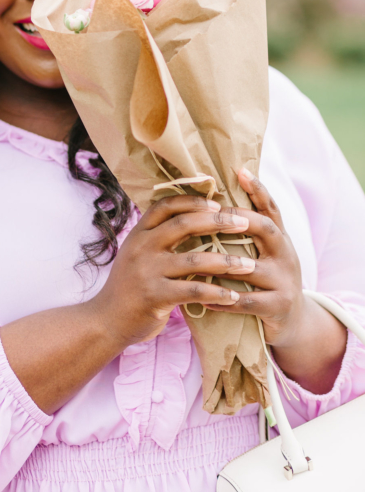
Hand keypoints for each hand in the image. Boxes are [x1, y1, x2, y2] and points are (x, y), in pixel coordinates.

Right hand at [89, 194, 253, 348]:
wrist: (106, 320)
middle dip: (217, 222)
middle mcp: (141, 246)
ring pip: (194, 260)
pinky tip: (233, 296)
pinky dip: (216, 293)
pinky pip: (193, 291)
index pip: (166, 205)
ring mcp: (147, 271)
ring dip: (225, 262)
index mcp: (139, 233)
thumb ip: (157, 237)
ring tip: (248, 265)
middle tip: (242, 223)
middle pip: (183, 225)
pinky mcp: (155, 296)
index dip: (192, 201)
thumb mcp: (136, 253)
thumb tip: (191, 219)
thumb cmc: (128, 286)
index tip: (217, 202)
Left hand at [203, 168, 347, 391]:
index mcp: (279, 238)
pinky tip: (205, 299)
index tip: (240, 171)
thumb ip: (246, 231)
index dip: (258, 189)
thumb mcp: (264, 252)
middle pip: (266, 229)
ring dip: (223, 263)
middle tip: (215, 214)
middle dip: (241, 219)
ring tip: (198, 260)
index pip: (270, 208)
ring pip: (251, 268)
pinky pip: (247, 302)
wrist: (294, 321)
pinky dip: (225, 300)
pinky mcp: (278, 306)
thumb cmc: (267, 279)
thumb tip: (213, 202)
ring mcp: (284, 281)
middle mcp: (285, 254)